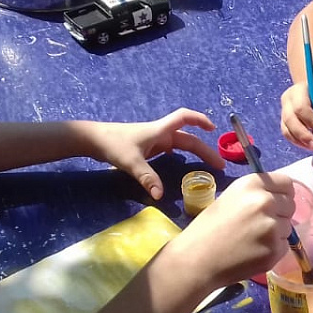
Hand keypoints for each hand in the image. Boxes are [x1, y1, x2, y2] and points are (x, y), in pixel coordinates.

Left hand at [88, 108, 225, 199]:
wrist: (94, 140)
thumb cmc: (113, 144)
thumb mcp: (131, 163)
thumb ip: (147, 177)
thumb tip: (160, 195)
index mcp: (160, 131)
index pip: (184, 118)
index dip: (200, 120)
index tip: (213, 129)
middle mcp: (160, 134)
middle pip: (189, 139)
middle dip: (205, 150)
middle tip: (219, 166)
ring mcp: (155, 140)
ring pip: (181, 144)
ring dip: (196, 152)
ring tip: (209, 166)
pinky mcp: (149, 147)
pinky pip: (172, 149)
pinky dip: (182, 154)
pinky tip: (184, 164)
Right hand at [165, 173, 294, 288]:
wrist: (197, 260)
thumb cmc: (208, 228)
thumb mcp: (231, 198)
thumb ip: (256, 193)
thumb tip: (279, 196)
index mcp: (252, 184)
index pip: (287, 183)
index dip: (281, 193)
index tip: (275, 202)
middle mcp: (266, 202)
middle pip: (291, 204)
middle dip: (280, 213)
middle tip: (259, 224)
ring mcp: (273, 227)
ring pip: (288, 227)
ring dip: (276, 233)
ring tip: (251, 240)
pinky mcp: (275, 249)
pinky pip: (284, 246)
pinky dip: (273, 250)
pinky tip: (253, 252)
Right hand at [280, 80, 312, 150]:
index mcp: (297, 91)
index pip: (300, 108)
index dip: (311, 122)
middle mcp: (287, 101)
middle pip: (290, 120)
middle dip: (303, 135)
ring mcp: (284, 113)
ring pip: (287, 130)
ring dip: (301, 142)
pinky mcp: (285, 123)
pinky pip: (289, 136)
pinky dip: (300, 143)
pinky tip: (312, 145)